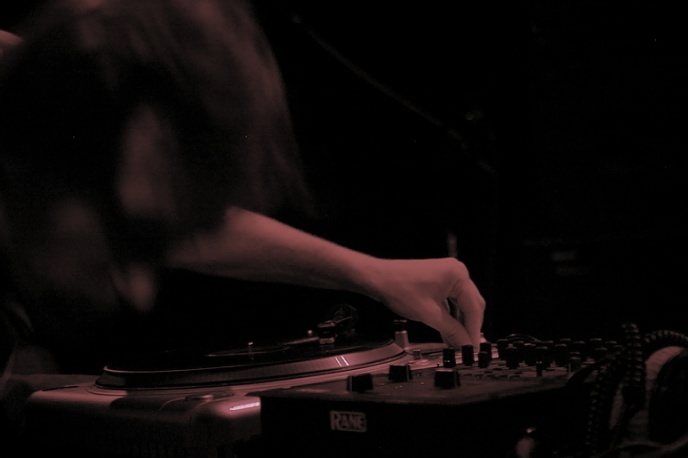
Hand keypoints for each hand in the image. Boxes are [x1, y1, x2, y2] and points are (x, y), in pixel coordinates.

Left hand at [367, 257, 484, 348]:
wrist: (378, 279)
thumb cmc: (398, 288)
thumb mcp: (429, 315)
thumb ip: (452, 331)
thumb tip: (465, 344)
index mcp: (457, 275)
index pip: (474, 308)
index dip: (474, 331)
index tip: (473, 347)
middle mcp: (455, 271)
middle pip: (471, 305)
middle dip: (468, 326)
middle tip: (467, 346)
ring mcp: (447, 274)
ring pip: (461, 304)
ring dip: (459, 322)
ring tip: (456, 341)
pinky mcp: (439, 279)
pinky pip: (451, 300)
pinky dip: (450, 315)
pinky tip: (447, 329)